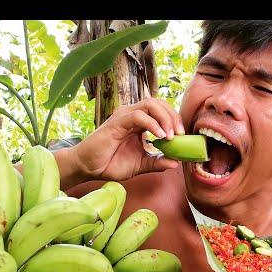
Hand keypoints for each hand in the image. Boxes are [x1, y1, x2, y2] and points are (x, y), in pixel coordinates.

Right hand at [70, 98, 184, 181]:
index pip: (161, 111)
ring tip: (171, 136)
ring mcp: (124, 116)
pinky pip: (139, 115)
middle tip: (180, 134)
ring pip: (150, 104)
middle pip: (159, 103)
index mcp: (139, 123)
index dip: (174, 120)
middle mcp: (132, 115)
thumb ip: (157, 162)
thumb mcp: (140, 165)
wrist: (88, 168)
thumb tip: (176, 163)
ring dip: (165, 118)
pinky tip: (159, 136)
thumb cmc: (110, 164)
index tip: (183, 137)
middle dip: (173, 117)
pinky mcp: (117, 121)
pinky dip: (152, 123)